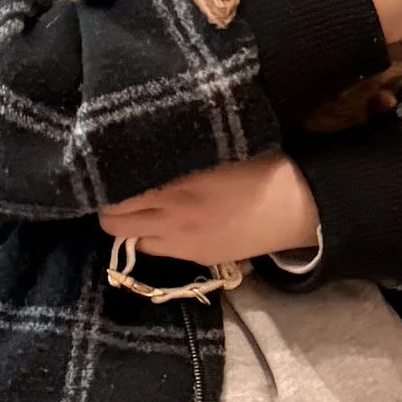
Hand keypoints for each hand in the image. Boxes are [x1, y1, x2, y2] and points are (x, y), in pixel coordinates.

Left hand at [98, 153, 319, 264]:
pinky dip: (149, 237)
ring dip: (127, 224)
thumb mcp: (215, 147)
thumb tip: (138, 145)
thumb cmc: (261, 164)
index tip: (106, 167)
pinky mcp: (196, 256)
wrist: (298, 206)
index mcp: (174, 182)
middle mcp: (170, 216)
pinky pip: (155, 251)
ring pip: (128, 241)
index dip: (104, 178)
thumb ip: (176, 150)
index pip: (113, 189)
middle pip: (111, 220)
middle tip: (118, 188)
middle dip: (108, 205)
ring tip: (139, 207)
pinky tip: (163, 223)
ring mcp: (181, 241)